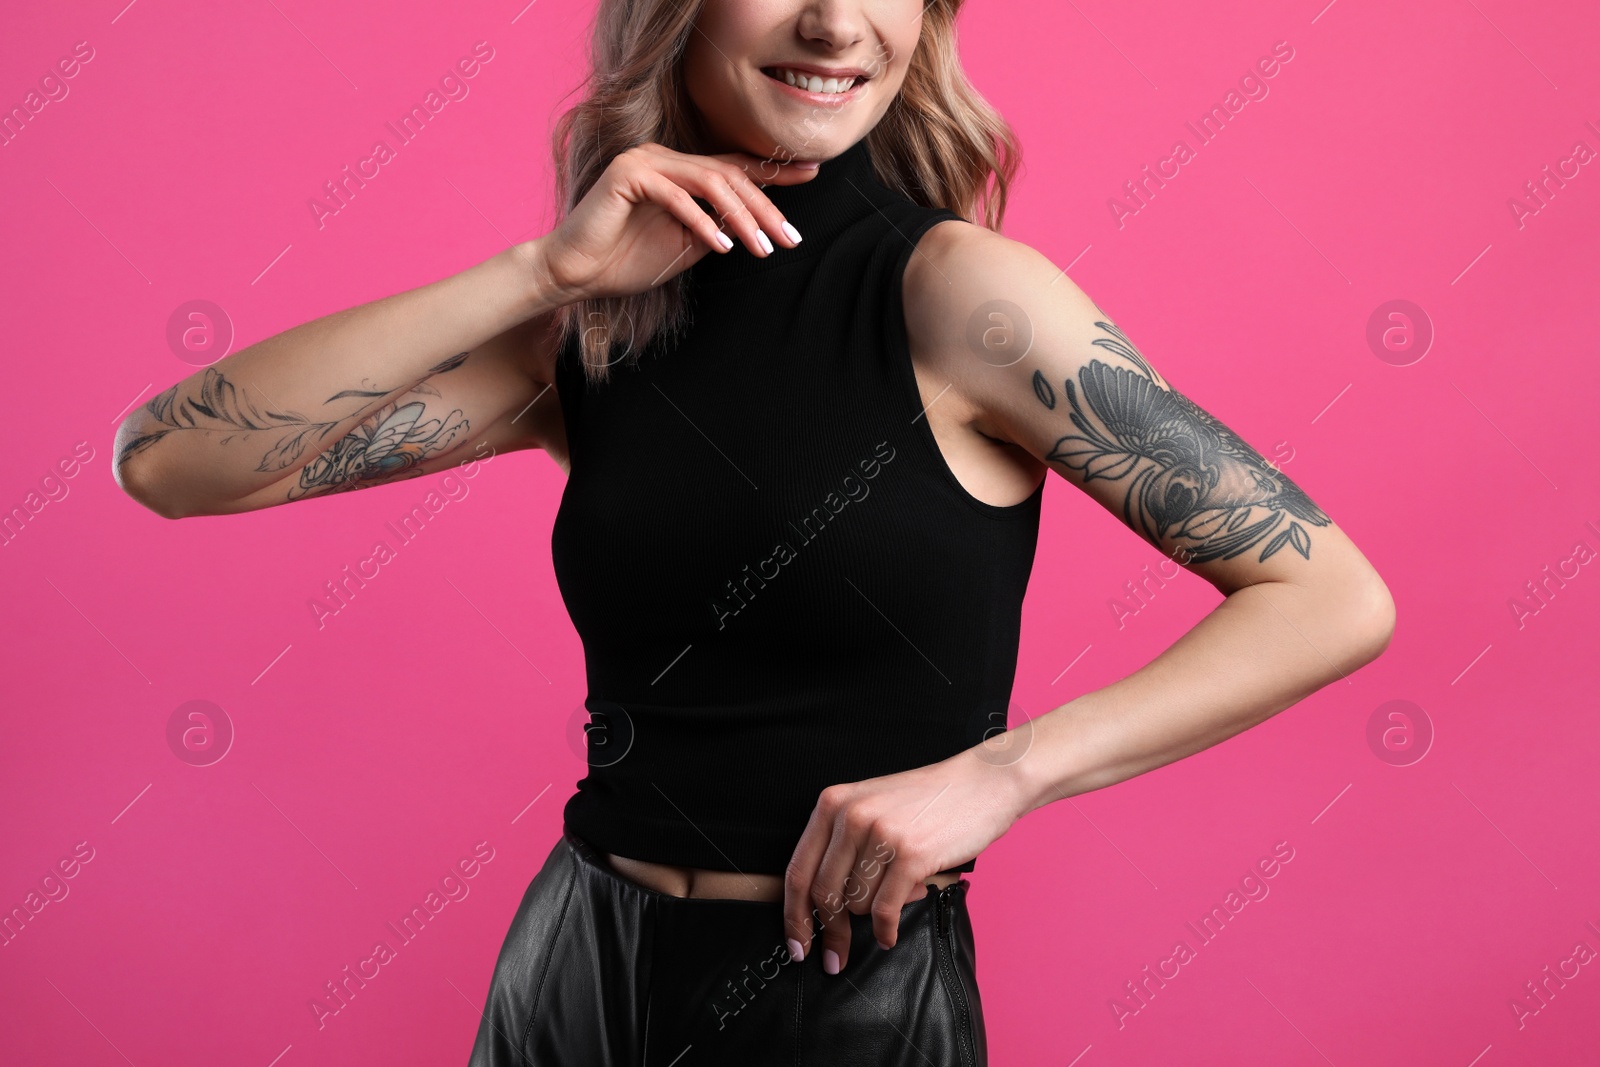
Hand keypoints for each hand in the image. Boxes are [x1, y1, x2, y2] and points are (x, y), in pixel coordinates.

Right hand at [534, 142, 817, 302]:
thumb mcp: (686, 247)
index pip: (734, 168)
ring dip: (741, 218)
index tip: (811, 173)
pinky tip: (722, 247)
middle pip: (729, 176)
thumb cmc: (626, 262)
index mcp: (680, 173)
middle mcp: (665, 159)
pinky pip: (677, 196)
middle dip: (765, 209)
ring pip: (709, 183)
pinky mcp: (627, 174)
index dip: (773, 171)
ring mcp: (646, 162)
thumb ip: (717, 228)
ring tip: (762, 249)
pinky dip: (702, 222)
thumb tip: (754, 224)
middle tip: (790, 239)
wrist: (575, 273)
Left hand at [781, 745, 1027, 974]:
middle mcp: (851, 816)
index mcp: (833, 803)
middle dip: (828, 934)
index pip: (798, 871)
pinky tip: (889, 936)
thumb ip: (842, 845)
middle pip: (822, 894)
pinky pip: (884, 911)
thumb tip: (821, 909)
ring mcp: (881, 835)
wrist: (981, 783)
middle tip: (834, 959)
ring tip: (899, 894)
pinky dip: (885, 931)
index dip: (793, 916)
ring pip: (856, 904)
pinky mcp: (911, 855)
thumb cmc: (927, 801)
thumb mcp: (870, 807)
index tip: (795, 946)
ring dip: (874, 915)